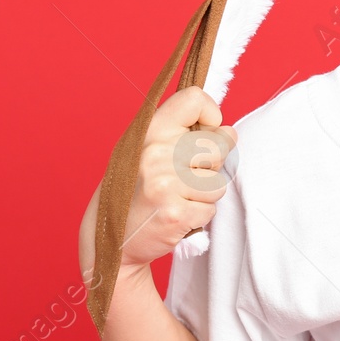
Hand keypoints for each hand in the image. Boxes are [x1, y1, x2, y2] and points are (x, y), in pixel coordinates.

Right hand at [80, 84, 237, 274]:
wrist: (109, 241)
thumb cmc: (134, 192)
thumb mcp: (147, 151)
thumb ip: (183, 136)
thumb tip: (230, 132)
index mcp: (150, 131)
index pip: (194, 99)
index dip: (210, 116)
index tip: (203, 132)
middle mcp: (157, 153)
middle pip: (219, 145)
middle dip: (213, 164)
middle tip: (188, 177)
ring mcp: (165, 184)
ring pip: (218, 182)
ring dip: (204, 195)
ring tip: (178, 198)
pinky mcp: (175, 213)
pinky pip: (211, 209)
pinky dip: (199, 216)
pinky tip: (176, 215)